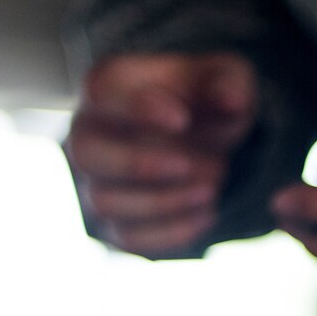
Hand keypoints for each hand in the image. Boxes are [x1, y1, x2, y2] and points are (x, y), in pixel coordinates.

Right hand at [65, 52, 256, 255]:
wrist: (207, 141)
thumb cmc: (206, 101)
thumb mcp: (227, 78)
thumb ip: (230, 83)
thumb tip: (232, 100)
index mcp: (110, 86)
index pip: (99, 90)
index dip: (136, 108)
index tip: (182, 120)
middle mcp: (90, 133)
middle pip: (84, 152)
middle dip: (139, 164)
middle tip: (188, 165)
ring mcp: (97, 181)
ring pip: (105, 202)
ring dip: (163, 201)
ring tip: (210, 189)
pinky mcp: (115, 221)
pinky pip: (129, 237)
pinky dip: (172, 231)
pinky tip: (207, 213)